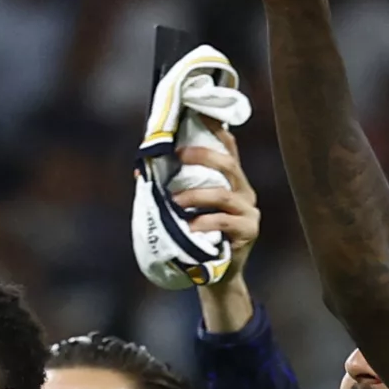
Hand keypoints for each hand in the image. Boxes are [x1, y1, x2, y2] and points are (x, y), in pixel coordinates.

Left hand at [174, 126, 261, 280]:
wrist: (214, 276)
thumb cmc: (196, 239)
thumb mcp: (184, 211)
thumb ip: (172, 189)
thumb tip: (139, 171)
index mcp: (231, 183)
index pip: (229, 149)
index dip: (217, 130)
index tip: (202, 112)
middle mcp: (245, 193)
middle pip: (229, 165)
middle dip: (202, 156)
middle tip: (178, 155)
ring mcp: (249, 213)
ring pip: (224, 195)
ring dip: (195, 196)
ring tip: (175, 202)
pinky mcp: (249, 232)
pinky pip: (224, 222)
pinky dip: (203, 222)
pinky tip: (189, 227)